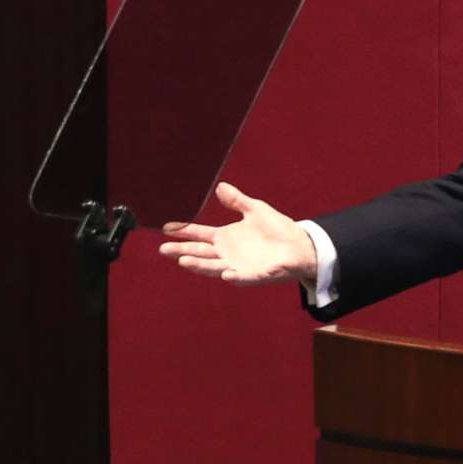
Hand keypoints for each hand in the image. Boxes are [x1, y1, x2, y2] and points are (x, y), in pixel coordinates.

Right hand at [157, 181, 315, 286]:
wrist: (299, 245)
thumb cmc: (277, 228)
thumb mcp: (255, 209)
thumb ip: (237, 201)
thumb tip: (220, 186)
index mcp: (225, 237)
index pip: (199, 235)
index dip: (183, 231)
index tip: (166, 228)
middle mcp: (227, 253)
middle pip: (199, 253)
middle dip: (182, 251)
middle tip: (163, 249)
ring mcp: (238, 266)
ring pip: (214, 266)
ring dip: (199, 265)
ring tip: (183, 260)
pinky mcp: (255, 275)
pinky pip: (242, 277)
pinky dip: (234, 276)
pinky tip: (225, 273)